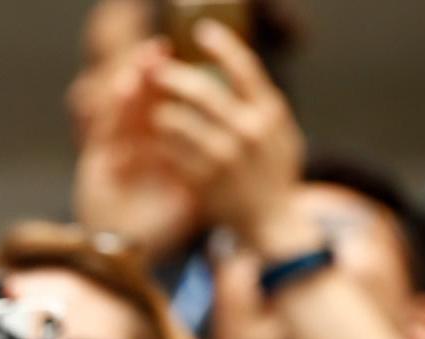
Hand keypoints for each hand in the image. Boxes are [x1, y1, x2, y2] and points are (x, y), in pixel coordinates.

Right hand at [73, 41, 200, 258]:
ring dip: (133, 83)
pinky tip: (124, 86)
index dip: (175, 87)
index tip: (192, 66)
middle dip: (153, 77)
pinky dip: (111, 105)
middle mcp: (136, 149)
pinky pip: (103, 128)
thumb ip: (207, 168)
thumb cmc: (162, 232)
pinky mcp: (93, 163)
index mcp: (161, 153)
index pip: (169, 111)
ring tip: (145, 60)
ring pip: (123, 110)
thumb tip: (237, 136)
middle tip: (162, 51)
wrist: (125, 259)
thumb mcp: (196, 195)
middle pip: (143, 103)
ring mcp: (113, 154)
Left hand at [149, 23, 309, 257]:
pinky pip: (169, 153)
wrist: (271, 222)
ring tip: (149, 110)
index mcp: (271, 112)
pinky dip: (154, 143)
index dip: (220, 44)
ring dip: (158, 112)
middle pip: (202, 90)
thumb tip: (240, 70)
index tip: (201, 31)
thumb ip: (261, 106)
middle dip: (173, 77)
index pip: (244, 67)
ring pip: (178, 120)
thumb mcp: (280, 135)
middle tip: (155, 71)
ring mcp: (225, 156)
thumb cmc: (273, 175)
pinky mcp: (203, 180)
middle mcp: (250, 130)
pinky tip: (145, 140)